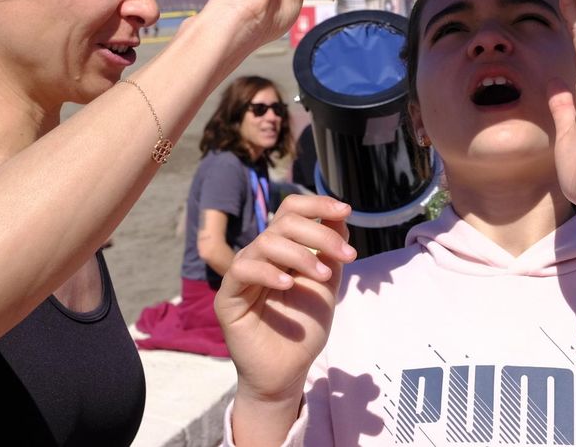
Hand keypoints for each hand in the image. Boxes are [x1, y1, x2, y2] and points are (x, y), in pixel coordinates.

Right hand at [216, 194, 356, 406]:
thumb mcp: (326, 285)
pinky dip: (269, 273)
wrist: (288, 371)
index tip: (346, 210)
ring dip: (301, 255)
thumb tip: (340, 216)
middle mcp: (261, 255)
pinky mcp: (228, 297)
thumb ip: (331, 252)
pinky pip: (244, 270)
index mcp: (282, 249)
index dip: (317, 204)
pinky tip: (289, 285)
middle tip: (347, 255)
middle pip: (284, 222)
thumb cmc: (304, 329)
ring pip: (266, 242)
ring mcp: (243, 274)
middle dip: (319, 233)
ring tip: (324, 277)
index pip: (292, 211)